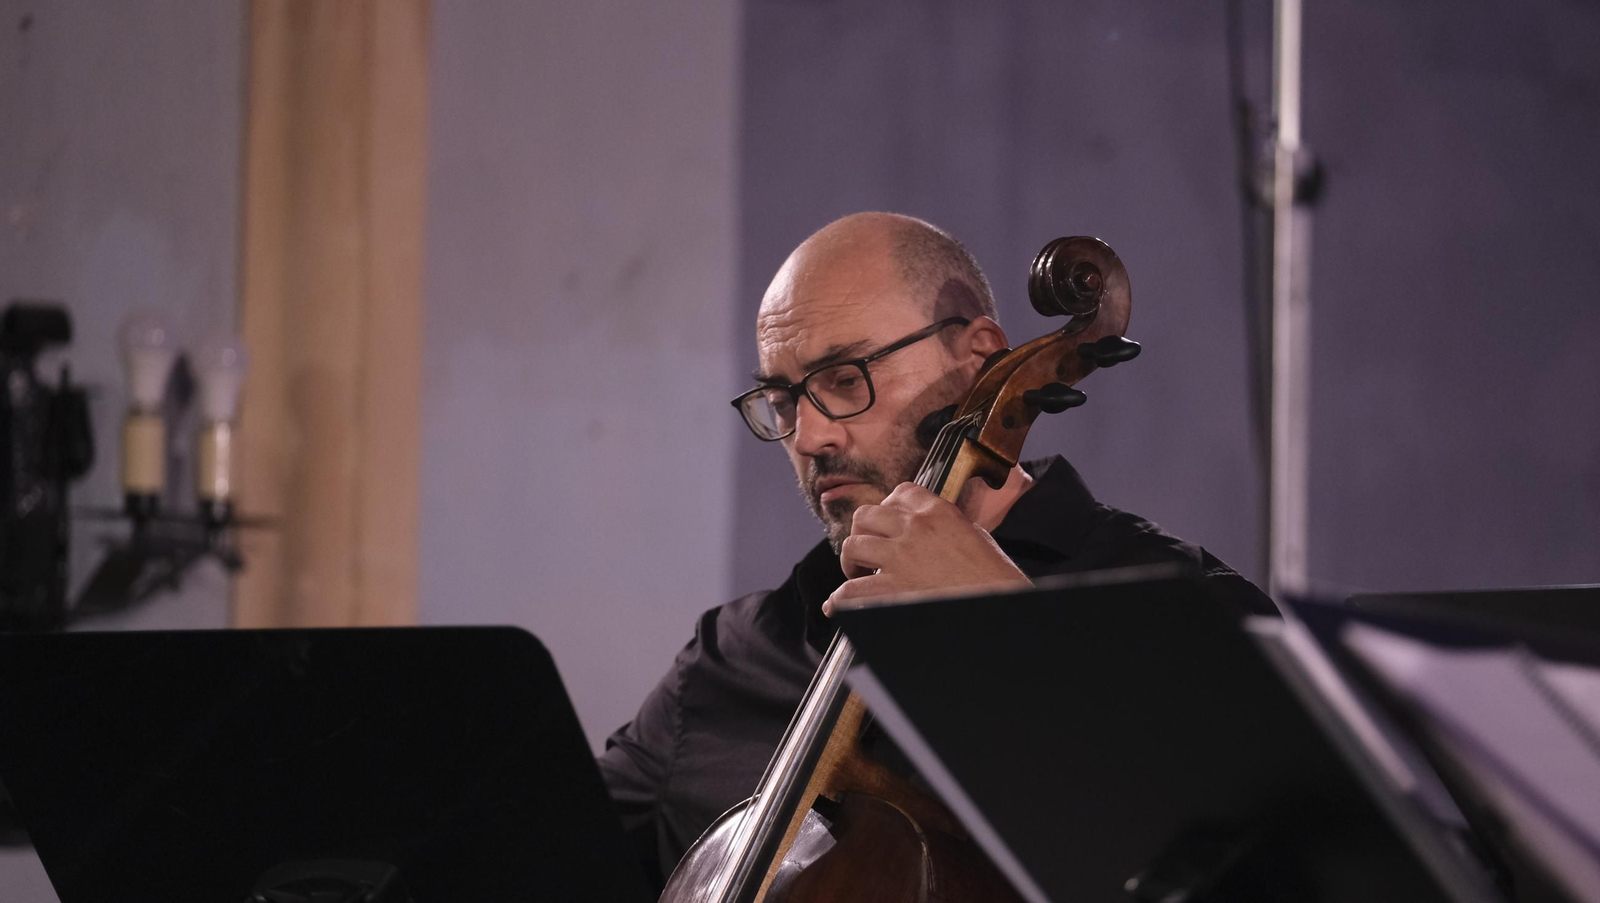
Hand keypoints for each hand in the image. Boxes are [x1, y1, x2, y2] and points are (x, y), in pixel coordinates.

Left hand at [823, 482, 1030, 615]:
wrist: (1001, 606)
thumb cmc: (995, 579)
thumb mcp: (975, 536)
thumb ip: (946, 527)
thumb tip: (929, 532)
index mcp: (939, 512)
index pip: (899, 493)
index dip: (887, 509)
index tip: (886, 524)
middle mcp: (915, 528)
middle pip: (866, 515)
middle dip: (862, 532)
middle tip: (867, 551)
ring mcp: (901, 558)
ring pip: (853, 546)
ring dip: (851, 562)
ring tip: (857, 576)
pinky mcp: (893, 590)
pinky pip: (850, 590)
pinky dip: (839, 600)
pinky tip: (837, 605)